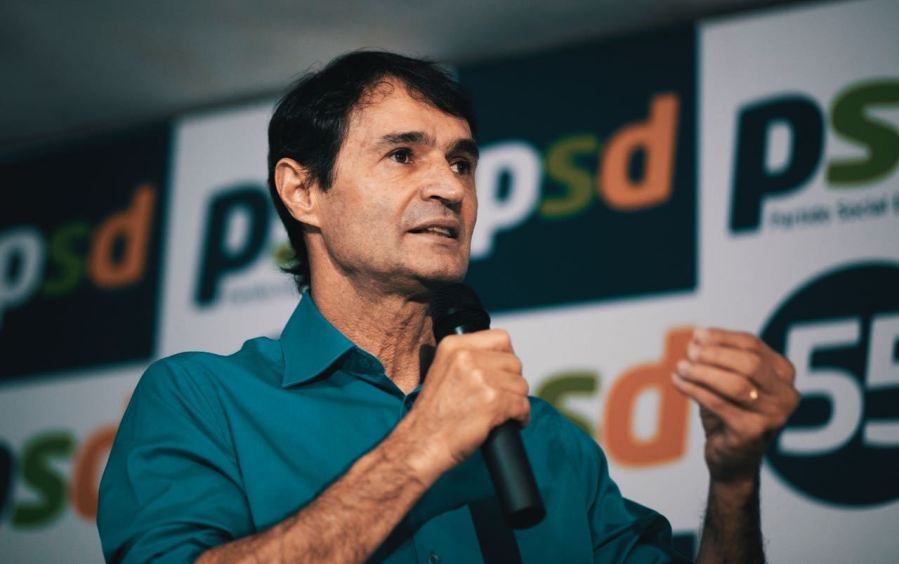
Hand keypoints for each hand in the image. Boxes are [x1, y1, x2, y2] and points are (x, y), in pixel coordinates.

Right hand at [401, 329, 529, 474]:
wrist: (421, 444)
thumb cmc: (432, 415)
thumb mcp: (442, 370)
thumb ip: (467, 358)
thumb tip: (501, 359)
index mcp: (453, 346)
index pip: (501, 338)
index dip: (506, 358)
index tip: (501, 373)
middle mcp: (466, 358)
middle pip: (514, 362)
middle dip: (512, 381)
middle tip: (501, 396)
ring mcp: (480, 379)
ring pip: (521, 384)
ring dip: (516, 400)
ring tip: (503, 411)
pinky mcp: (492, 402)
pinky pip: (523, 405)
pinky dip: (521, 417)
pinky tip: (510, 422)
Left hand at [672, 328, 798, 482]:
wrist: (732, 459)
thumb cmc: (730, 412)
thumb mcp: (729, 380)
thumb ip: (720, 358)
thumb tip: (697, 340)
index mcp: (784, 373)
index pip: (753, 345)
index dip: (722, 338)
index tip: (697, 335)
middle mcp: (786, 394)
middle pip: (749, 363)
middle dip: (715, 354)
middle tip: (690, 351)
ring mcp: (773, 415)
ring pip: (734, 384)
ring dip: (703, 372)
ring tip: (681, 367)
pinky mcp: (752, 432)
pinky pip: (718, 404)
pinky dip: (695, 390)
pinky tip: (678, 382)